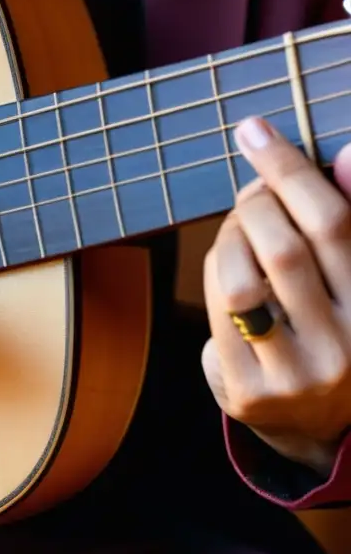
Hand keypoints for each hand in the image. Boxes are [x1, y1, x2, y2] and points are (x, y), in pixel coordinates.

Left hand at [202, 117, 350, 475]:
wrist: (318, 423)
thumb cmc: (335, 326)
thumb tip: (348, 154)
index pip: (335, 223)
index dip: (290, 169)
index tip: (255, 130)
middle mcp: (350, 346)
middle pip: (283, 249)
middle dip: (253, 206)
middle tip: (250, 195)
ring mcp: (298, 376)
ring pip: (241, 281)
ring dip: (229, 239)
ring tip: (240, 233)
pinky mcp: (249, 392)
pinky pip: (216, 313)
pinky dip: (217, 276)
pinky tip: (231, 273)